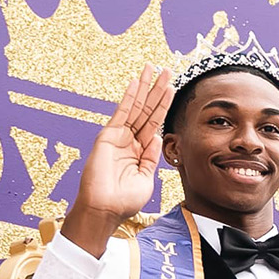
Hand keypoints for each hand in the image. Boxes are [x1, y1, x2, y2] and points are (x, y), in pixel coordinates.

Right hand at [63, 65, 171, 254]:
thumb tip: (156, 136)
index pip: (154, 122)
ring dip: (145, 87)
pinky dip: (129, 97)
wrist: (105, 210)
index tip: (172, 88)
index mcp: (139, 151)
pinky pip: (121, 112)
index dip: (163, 105)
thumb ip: (151, 156)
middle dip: (157, 90)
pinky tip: (136, 82)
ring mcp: (118, 137)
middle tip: (168, 70)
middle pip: (147, 109)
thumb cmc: (124, 201)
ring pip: (136, 106)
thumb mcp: (146, 178)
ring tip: (154, 69)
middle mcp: (129, 141)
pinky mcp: (108, 136)